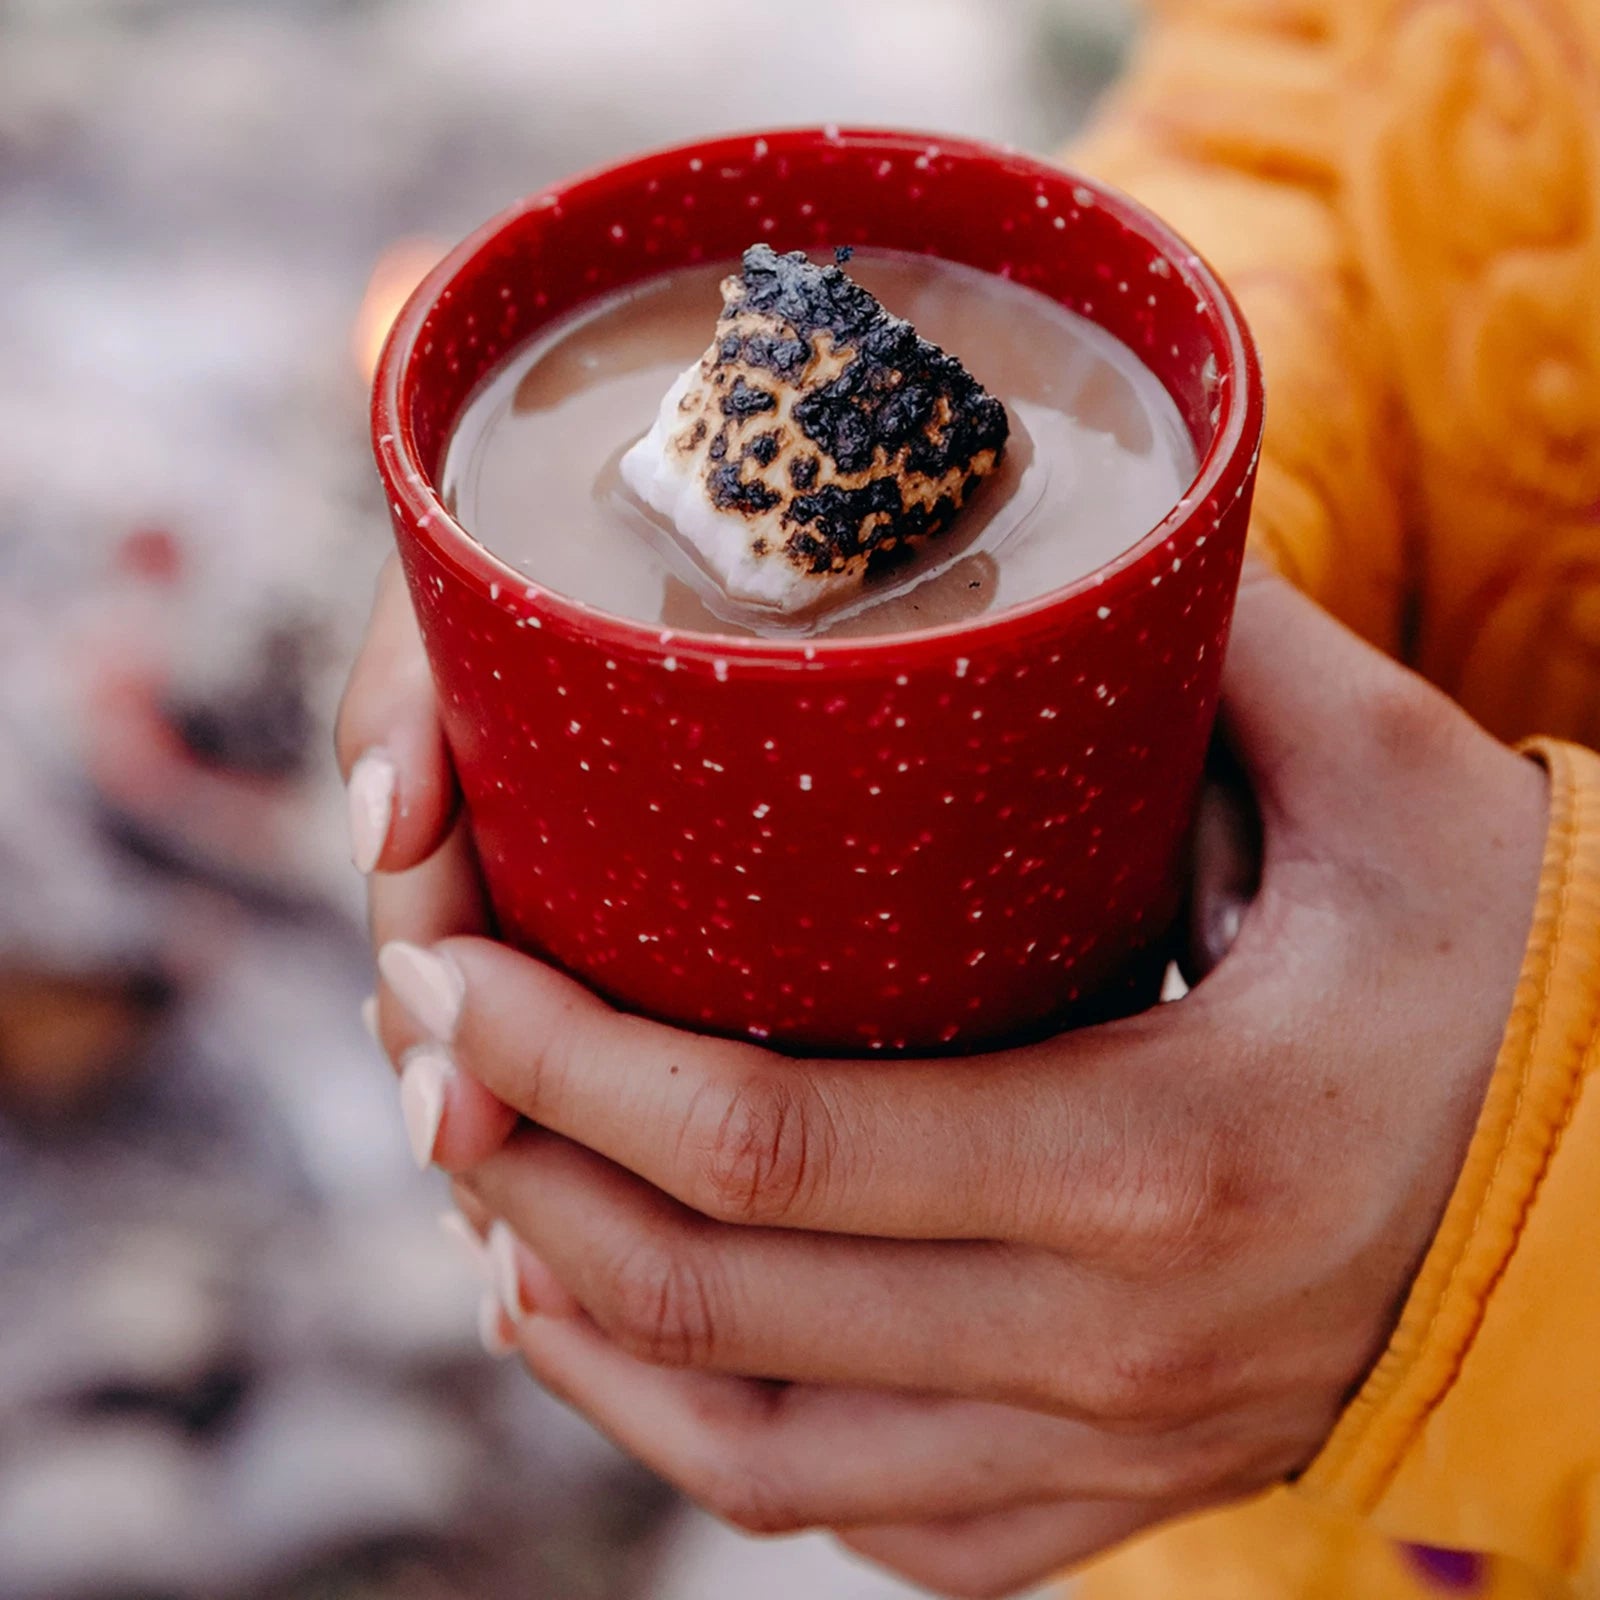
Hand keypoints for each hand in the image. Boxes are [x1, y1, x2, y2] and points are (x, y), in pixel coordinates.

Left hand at [339, 563, 1546, 1597]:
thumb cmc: (1519, 958)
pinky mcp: (1116, 1497)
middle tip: (425, 1047)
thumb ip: (1195, 645)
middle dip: (522, 1162)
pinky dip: (706, 1440)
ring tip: (478, 1196)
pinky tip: (627, 1343)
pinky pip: (863, 1520)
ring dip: (578, 1325)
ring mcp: (1111, 1450)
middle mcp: (1117, 1343)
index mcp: (1165, 1151)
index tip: (451, 965)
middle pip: (719, 1297)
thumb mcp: (1380, 776)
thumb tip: (1033, 527)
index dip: (565, 1061)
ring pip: (756, 1447)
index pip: (769, 1142)